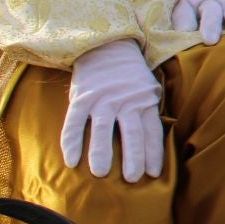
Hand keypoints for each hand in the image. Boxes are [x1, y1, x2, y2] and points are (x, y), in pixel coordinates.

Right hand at [60, 39, 163, 182]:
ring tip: (101, 173)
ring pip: (102, 129)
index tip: (153, 174)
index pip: (152, 131)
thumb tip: (153, 147)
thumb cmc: (129, 76)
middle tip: (133, 178)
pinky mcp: (81, 98)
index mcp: (145, 101)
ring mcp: (102, 99)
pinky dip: (72, 142)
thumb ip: (149, 113)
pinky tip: (71, 161)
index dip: (153, 153)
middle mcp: (125, 101)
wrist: (107, 45)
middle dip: (133, 156)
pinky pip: (74, 123)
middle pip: (131, 132)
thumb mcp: (148, 90)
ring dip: (101, 152)